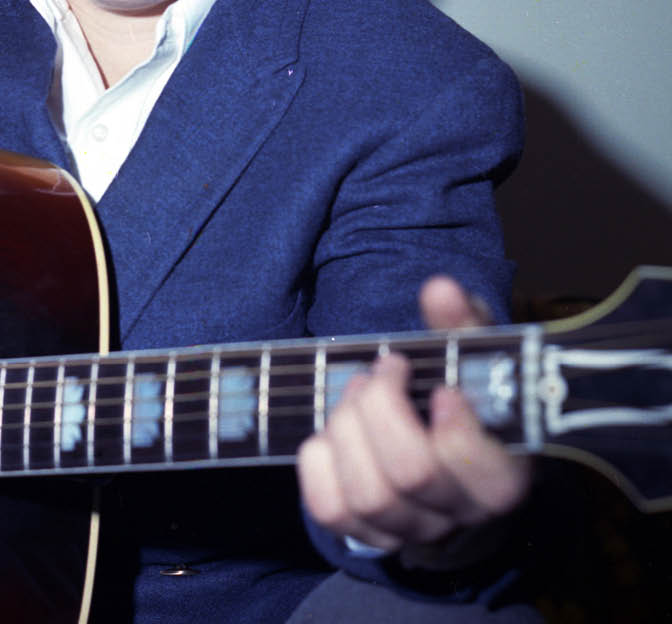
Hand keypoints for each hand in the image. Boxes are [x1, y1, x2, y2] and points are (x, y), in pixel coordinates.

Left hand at [296, 277, 530, 562]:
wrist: (436, 440)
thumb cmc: (459, 388)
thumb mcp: (471, 351)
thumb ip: (460, 321)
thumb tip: (440, 288)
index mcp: (501, 473)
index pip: (482, 472)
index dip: (455, 429)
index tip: (438, 388)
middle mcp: (457, 511)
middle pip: (411, 474)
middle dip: (383, 409)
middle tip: (381, 371)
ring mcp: (408, 527)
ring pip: (369, 495)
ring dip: (348, 428)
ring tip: (355, 391)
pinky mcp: (362, 531)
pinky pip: (329, 510)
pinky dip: (319, 461)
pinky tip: (330, 430)